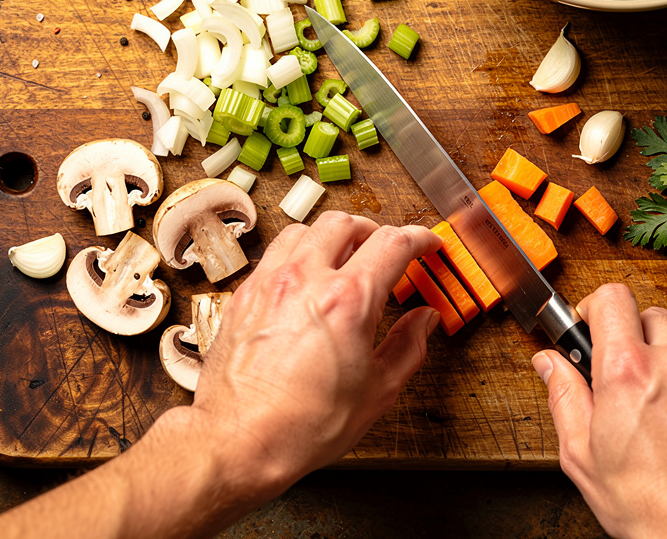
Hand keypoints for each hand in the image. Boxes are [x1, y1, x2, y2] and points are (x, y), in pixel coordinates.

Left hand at [183, 211, 441, 496]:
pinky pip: (276, 252)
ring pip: (306, 229)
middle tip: (387, 251)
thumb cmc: (301, 425)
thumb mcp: (376, 392)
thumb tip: (424, 321)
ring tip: (345, 258)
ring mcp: (270, 282)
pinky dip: (299, 253)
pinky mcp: (244, 295)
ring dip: (333, 236)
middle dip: (375, 231)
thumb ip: (408, 347)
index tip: (428, 244)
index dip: (420, 238)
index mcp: (347, 300)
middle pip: (347, 223)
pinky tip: (306, 278)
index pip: (393, 243)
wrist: (237, 442)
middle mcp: (306, 279)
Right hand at [531, 284, 666, 538]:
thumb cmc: (645, 504)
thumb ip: (563, 396)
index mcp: (628, 370)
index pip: (612, 298)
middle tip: (626, 374)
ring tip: (663, 410)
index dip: (597, 309)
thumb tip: (549, 363)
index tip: (593, 328)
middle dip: (635, 336)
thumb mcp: (581, 454)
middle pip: (652, 315)